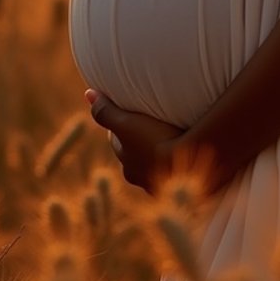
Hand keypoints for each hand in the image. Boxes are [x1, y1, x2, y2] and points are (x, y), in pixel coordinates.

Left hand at [84, 89, 223, 196]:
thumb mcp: (125, 124)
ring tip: (174, 136)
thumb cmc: (155, 141)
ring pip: (158, 165)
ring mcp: (166, 184)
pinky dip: (181, 161)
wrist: (191, 165)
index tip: (128, 113)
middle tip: (150, 124)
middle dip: (140, 143)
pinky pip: (180, 170)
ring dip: (161, 153)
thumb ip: (105, 111)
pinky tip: (192, 151)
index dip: (122, 127)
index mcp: (129, 166)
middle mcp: (144, 179)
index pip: (120, 144)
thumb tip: (88, 94)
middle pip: (138, 157)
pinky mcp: (187, 186)